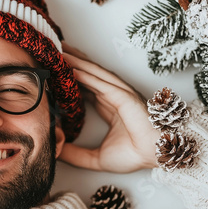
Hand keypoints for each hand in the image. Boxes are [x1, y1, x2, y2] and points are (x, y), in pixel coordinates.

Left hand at [59, 43, 159, 172]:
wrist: (159, 155)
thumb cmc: (135, 154)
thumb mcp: (96, 158)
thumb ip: (76, 155)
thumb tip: (56, 151)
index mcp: (106, 105)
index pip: (82, 86)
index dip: (66, 77)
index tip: (48, 72)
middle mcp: (111, 95)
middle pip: (85, 74)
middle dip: (68, 62)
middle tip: (49, 50)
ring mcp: (118, 93)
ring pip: (91, 73)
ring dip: (75, 62)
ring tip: (57, 51)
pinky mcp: (123, 96)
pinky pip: (101, 83)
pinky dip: (87, 75)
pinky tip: (71, 68)